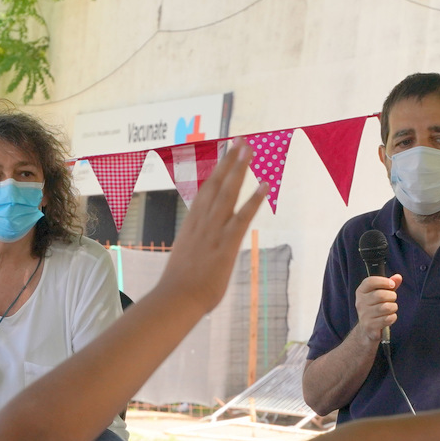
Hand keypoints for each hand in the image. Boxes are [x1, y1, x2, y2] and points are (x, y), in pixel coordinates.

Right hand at [149, 145, 265, 314]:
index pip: (205, 192)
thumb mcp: (185, 261)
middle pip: (215, 184)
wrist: (175, 299)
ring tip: (249, 149)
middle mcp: (201, 222)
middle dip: (228, 161)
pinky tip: (264, 185)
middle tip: (239, 141)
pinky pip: (242, 217)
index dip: (215, 172)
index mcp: (191, 225)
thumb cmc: (178, 288)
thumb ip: (194, 250)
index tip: (223, 156)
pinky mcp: (225, 244)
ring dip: (239, 170)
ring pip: (227, 193)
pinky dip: (254, 200)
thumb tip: (197, 253)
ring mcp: (213, 231)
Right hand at [354, 274, 400, 341]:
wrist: (367, 329)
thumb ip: (389, 285)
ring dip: (393, 307)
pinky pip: (388, 319)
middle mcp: (360, 303)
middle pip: (380, 295)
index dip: (383, 281)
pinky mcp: (370, 326)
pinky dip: (392, 317)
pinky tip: (389, 318)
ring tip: (391, 309)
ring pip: (386, 307)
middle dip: (392, 296)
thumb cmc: (375, 308)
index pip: (370, 282)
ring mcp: (364, 315)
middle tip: (392, 299)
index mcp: (361, 292)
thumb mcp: (381, 294)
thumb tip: (398, 277)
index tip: (392, 285)